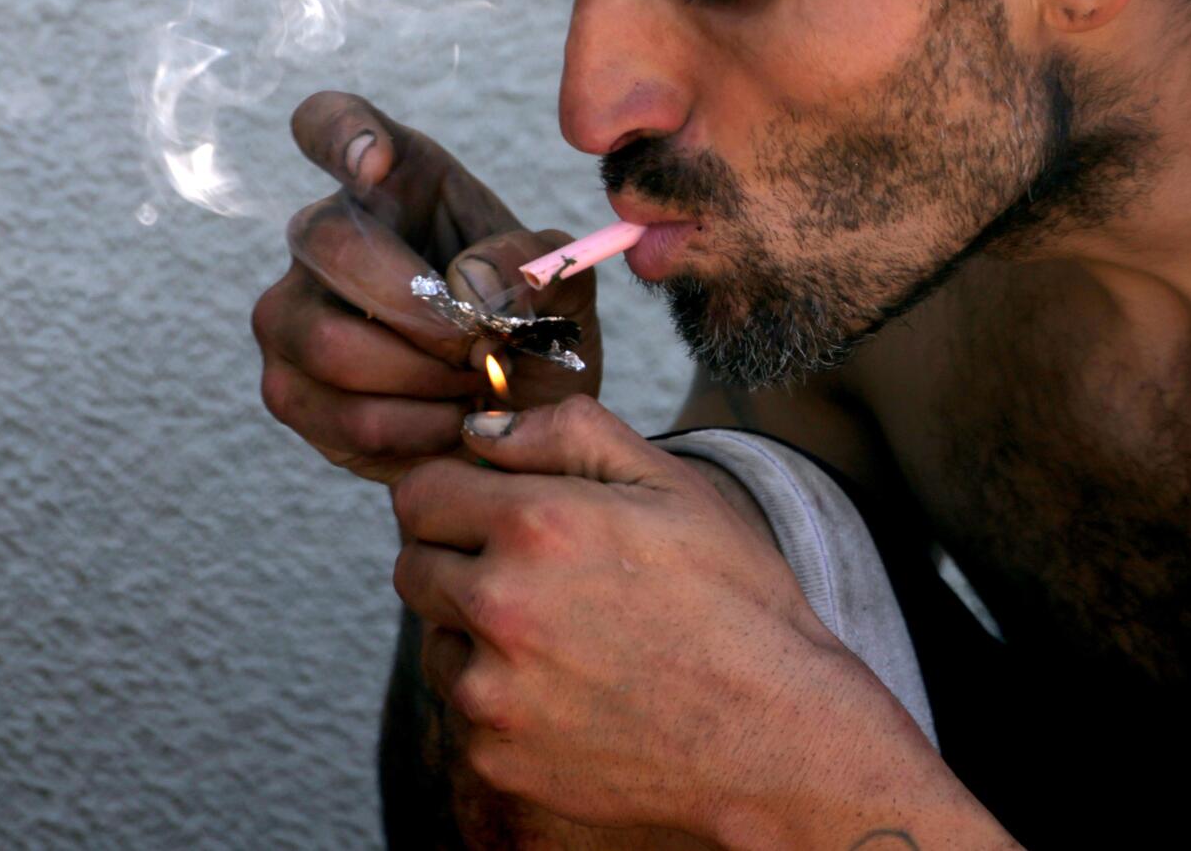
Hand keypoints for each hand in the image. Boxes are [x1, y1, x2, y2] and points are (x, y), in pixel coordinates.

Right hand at [252, 90, 602, 484]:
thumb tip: (468, 284)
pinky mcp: (289, 389)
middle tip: (483, 340)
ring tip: (477, 383)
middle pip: (329, 243)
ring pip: (330, 344)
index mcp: (395, 181)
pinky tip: (454, 421)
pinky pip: (344, 415)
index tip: (376, 161)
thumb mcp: (562, 285)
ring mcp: (291, 313)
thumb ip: (533, 265)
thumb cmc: (529, 327)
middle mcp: (325, 236)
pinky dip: (419, 430)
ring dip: (426, 378)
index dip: (340, 133)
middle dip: (420, 305)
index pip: (328, 123)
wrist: (520, 415)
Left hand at [392, 395, 895, 841]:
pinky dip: (502, 697)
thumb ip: (566, 433)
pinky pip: (466, 711)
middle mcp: (498, 608)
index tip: (492, 507)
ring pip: (434, 640)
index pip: (419, 493)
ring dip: (473, 630)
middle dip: (459, 557)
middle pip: (413, 566)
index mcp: (535, 526)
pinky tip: (573, 690)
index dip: (455, 491)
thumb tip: (480, 431)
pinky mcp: (497, 759)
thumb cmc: (733, 601)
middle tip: (536, 570)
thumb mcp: (670, 484)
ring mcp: (491, 693)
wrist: (776, 735)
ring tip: (564, 633)